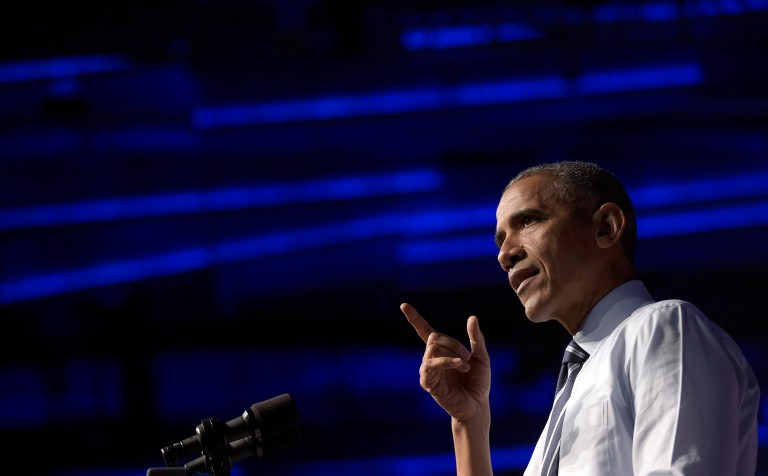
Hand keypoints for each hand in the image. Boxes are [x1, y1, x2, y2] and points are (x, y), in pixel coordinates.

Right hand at [400, 302, 490, 422]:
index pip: (425, 331)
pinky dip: (446, 361)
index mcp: (443, 350)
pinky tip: (459, 365)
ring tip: (465, 366)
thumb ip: (476, 338)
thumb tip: (472, 318)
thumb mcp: (481, 356)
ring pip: (432, 348)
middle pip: (434, 337)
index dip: (414, 318)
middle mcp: (432, 358)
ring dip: (452, 354)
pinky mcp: (427, 382)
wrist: (478, 405)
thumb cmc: (478, 382)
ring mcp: (428, 370)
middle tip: (467, 357)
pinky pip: (430, 364)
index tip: (403, 305)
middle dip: (453, 343)